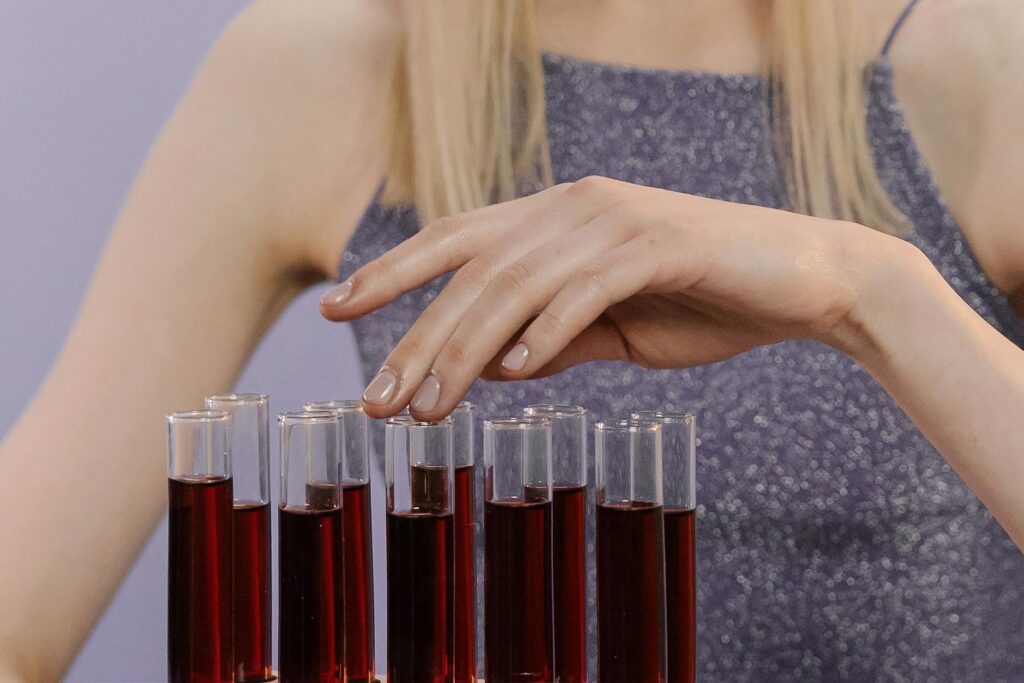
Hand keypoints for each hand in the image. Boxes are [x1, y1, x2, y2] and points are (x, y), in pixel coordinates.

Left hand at [321, 176, 892, 418]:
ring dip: (464, 350)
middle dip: (415, 337)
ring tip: (428, 409)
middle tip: (377, 401)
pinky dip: (545, 332)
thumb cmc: (703, 301)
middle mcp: (573, 207)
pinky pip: (585, 289)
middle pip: (471, 269)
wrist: (803, 281)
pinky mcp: (659, 244)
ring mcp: (615, 220)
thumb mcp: (611, 328)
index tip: (337, 311)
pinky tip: (512, 375)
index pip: (455, 240)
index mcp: (555, 218)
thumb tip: (491, 368)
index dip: (392, 272)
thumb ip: (552, 339)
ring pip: (515, 284)